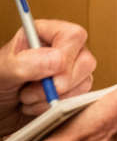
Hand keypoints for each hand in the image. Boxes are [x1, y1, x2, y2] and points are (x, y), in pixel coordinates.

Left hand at [0, 20, 96, 134]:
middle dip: (59, 83)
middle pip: (85, 60)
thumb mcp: (2, 72)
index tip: (48, 74)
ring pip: (85, 82)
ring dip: (55, 97)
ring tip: (29, 98)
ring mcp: (72, 71)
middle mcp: (63, 50)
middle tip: (31, 91)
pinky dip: (58, 106)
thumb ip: (24, 63)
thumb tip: (58, 60)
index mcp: (45, 34)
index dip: (65, 56)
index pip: (73, 36)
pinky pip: (80, 98)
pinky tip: (38, 105)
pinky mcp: (74, 91)